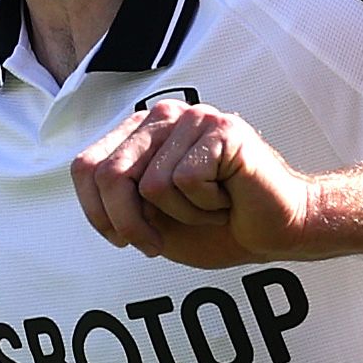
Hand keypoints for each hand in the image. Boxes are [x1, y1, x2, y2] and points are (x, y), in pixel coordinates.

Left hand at [70, 99, 317, 265]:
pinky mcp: (222, 129)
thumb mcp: (152, 219)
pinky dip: (206, 205)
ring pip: (152, 185)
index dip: (96, 213)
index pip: (86, 166)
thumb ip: (118, 200)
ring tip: (210, 207)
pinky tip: (228, 198)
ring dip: (182, 215)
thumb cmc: (217, 225)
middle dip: (127, 223)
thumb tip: (91, 183)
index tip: (122, 239)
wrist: (277, 230)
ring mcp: (194, 118)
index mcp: (140, 133)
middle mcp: (163, 116)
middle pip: (109, 175)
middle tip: (153, 246)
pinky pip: (187, 181)